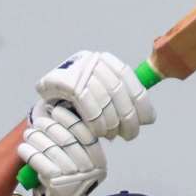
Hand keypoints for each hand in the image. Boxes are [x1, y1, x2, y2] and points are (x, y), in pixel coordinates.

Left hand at [17, 102, 105, 195]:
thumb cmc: (65, 175)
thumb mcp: (76, 157)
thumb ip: (73, 137)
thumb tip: (61, 105)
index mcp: (98, 159)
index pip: (85, 133)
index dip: (70, 119)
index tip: (56, 110)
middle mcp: (91, 170)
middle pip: (67, 140)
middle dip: (49, 127)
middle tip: (37, 121)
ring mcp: (76, 180)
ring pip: (53, 150)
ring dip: (37, 139)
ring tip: (28, 133)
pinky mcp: (59, 188)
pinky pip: (43, 165)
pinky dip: (31, 155)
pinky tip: (23, 149)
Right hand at [35, 50, 155, 141]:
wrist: (46, 105)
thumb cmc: (79, 106)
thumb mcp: (103, 96)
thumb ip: (123, 101)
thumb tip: (150, 118)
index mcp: (105, 60)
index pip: (128, 78)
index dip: (141, 100)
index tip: (147, 120)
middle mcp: (92, 60)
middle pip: (118, 91)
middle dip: (127, 117)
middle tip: (129, 135)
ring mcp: (77, 69)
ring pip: (105, 100)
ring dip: (111, 123)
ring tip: (111, 135)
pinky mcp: (65, 81)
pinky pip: (89, 105)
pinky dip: (96, 122)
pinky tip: (98, 133)